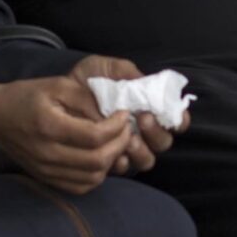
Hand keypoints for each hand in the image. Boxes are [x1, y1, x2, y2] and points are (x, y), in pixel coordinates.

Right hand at [0, 77, 136, 194]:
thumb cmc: (27, 96)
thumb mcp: (58, 85)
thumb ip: (87, 98)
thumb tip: (114, 113)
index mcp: (49, 126)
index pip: (94, 137)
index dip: (117, 127)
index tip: (124, 114)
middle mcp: (47, 153)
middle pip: (97, 161)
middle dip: (120, 144)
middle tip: (125, 129)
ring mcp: (46, 170)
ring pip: (92, 177)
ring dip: (111, 161)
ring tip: (115, 142)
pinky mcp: (46, 178)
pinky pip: (80, 186)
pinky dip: (97, 174)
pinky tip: (100, 157)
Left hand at [67, 55, 186, 172]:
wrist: (57, 97)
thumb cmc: (87, 81)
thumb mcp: (105, 68)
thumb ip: (126, 71)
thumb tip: (144, 81)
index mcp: (150, 108)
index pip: (176, 119)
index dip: (178, 119)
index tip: (167, 112)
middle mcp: (144, 131)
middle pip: (164, 142)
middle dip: (156, 133)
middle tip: (143, 120)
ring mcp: (128, 148)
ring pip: (147, 159)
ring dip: (141, 150)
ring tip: (128, 138)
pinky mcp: (111, 161)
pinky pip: (124, 169)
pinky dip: (122, 163)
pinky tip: (113, 153)